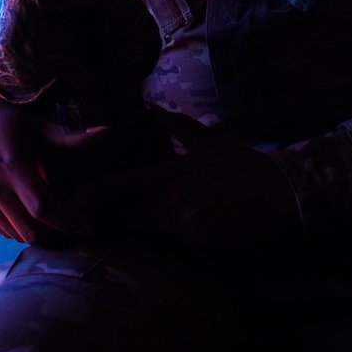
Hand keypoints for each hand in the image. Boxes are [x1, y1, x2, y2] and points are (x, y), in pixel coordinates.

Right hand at [0, 85, 106, 244]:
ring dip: (40, 236)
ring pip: (16, 234)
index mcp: (12, 165)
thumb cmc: (0, 118)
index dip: (68, 221)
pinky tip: (35, 222)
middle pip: (32, 229)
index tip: (86, 226)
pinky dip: (21, 231)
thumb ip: (69, 136)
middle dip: (58, 235)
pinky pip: (1, 229)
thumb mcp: (33, 123)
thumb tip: (108, 132)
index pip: (44, 207)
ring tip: (59, 229)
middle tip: (76, 230)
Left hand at [74, 110, 299, 248]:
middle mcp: (176, 200)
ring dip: (132, 232)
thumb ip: (177, 125)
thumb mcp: (209, 140)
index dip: (98, 193)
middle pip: (130, 215)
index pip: (126, 184)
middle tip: (86, 221)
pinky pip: (170, 244)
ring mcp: (187, 224)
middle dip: (110, 219)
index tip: (75, 199)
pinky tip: (146, 241)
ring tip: (109, 232)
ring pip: (147, 232)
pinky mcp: (199, 242)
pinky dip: (158, 240)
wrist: (276, 194)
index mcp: (174, 173)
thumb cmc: (240, 165)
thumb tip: (151, 107)